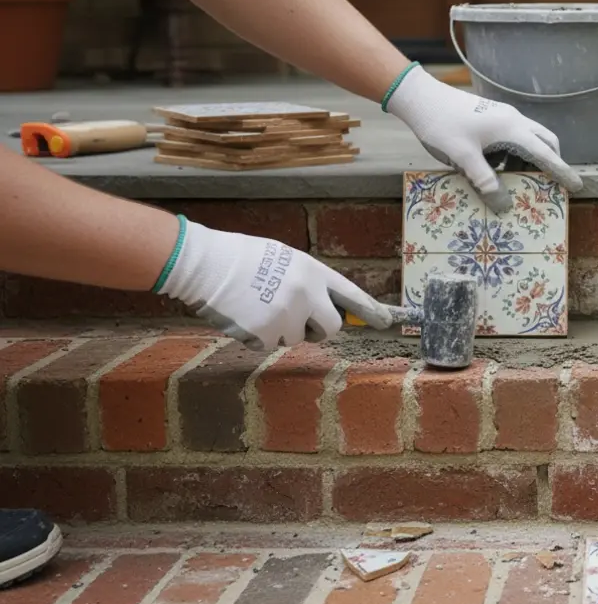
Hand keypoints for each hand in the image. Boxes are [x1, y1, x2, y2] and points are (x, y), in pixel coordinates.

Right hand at [156, 220, 393, 350]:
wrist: (206, 265)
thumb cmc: (242, 258)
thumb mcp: (284, 260)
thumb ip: (307, 282)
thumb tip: (325, 304)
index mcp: (313, 271)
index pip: (350, 294)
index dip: (370, 310)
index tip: (387, 321)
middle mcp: (307, 294)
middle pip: (331, 327)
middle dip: (318, 329)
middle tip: (297, 319)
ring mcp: (288, 315)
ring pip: (297, 339)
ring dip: (281, 330)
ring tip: (258, 306)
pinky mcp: (267, 333)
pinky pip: (271, 345)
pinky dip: (258, 336)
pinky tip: (245, 315)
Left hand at [384, 64, 583, 212]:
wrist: (420, 97)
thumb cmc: (441, 125)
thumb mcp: (463, 158)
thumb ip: (486, 182)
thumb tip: (505, 206)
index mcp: (511, 129)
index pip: (546, 154)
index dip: (562, 172)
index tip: (577, 186)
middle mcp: (513, 120)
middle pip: (545, 142)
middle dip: (550, 163)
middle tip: (544, 185)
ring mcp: (503, 116)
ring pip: (529, 139)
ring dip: (527, 160)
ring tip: (509, 180)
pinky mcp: (491, 117)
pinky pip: (513, 137)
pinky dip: (512, 154)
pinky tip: (491, 166)